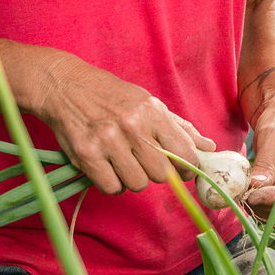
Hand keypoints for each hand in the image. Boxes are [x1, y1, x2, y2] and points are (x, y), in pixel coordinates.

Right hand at [30, 54, 213, 194]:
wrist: (65, 86)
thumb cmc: (111, 96)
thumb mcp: (148, 103)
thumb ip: (179, 128)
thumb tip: (209, 148)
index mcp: (153, 112)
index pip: (185, 154)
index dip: (188, 169)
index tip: (183, 171)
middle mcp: (133, 126)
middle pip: (162, 175)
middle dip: (156, 172)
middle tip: (143, 159)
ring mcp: (108, 141)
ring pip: (138, 184)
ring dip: (132, 178)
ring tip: (122, 160)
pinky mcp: (86, 155)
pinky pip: (112, 187)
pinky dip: (111, 183)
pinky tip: (107, 166)